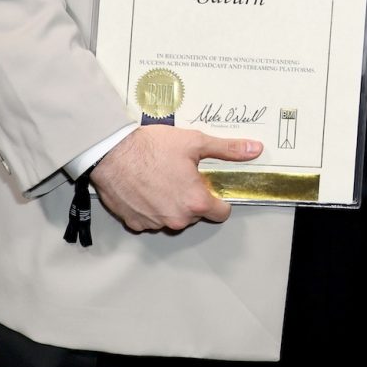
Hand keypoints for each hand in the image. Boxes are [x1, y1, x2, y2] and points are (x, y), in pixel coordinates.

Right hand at [89, 126, 261, 232]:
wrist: (112, 153)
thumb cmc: (152, 147)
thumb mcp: (195, 143)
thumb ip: (228, 150)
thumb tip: (255, 150)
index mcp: (195, 202)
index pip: (221, 213)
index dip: (218, 199)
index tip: (209, 186)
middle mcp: (176, 219)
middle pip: (195, 214)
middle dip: (192, 198)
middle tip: (181, 174)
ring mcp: (154, 223)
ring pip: (172, 217)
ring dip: (171, 203)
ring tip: (161, 178)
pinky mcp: (134, 223)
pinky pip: (151, 219)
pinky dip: (151, 207)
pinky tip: (145, 187)